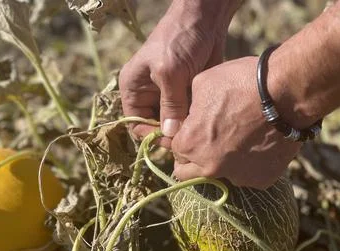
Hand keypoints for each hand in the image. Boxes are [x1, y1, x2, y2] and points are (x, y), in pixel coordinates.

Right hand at [119, 1, 235, 146]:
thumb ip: (170, 105)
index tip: (171, 141)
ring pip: (174, 122)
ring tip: (199, 131)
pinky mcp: (187, 93)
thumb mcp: (170, 72)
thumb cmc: (179, 38)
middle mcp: (149, 93)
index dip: (151, 135)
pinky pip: (189, 114)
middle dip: (170, 134)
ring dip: (185, 128)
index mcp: (134, 87)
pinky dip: (196, 119)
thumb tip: (170, 135)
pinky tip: (206, 122)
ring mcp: (169, 94)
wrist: (205, 19)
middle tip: (189, 139)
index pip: (135, 122)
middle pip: (156, 125)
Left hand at [171, 57, 301, 188]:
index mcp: (190, 145)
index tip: (198, 129)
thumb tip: (191, 117)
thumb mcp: (202, 84)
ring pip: (221, 174)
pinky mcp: (261, 180)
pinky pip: (249, 175)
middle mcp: (209, 168)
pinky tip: (259, 143)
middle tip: (211, 139)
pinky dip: (251, 163)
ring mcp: (237, 177)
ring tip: (241, 137)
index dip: (186, 137)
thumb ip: (188, 108)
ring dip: (224, 161)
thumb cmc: (241, 83)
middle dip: (195, 158)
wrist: (286, 93)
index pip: (176, 150)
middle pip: (190, 171)